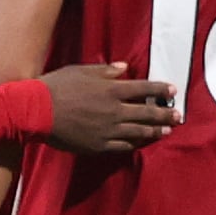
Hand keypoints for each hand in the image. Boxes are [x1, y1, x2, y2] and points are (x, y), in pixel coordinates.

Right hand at [42, 62, 180, 153]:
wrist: (36, 111)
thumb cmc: (56, 86)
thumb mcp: (81, 71)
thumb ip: (105, 71)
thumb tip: (125, 68)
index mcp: (111, 90)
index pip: (144, 89)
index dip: (160, 90)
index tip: (173, 91)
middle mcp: (114, 111)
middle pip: (147, 113)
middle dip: (165, 114)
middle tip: (179, 117)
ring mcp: (108, 130)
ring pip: (138, 132)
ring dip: (155, 131)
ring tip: (166, 131)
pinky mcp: (98, 145)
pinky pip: (122, 146)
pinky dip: (134, 144)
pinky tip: (141, 142)